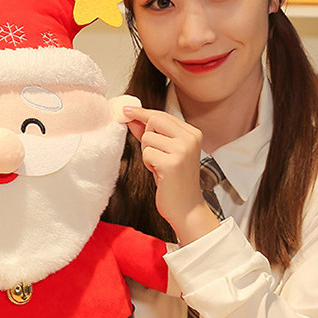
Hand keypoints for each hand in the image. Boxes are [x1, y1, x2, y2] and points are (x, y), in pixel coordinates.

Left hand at [123, 106, 218, 244]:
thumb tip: (130, 116)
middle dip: (146, 136)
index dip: (142, 113)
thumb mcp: (163, 151)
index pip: (161, 114)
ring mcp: (183, 150)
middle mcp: (190, 138)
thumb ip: (149, 132)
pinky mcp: (172, 163)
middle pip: (154, 120)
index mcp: (192, 133)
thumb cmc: (174, 180)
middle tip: (155, 154)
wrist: (187, 208)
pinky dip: (148, 164)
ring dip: (147, 153)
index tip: (125, 109)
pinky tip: (159, 173)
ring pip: (147, 137)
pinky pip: (147, 153)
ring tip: (159, 166)